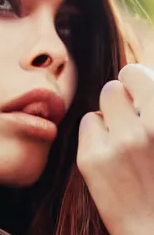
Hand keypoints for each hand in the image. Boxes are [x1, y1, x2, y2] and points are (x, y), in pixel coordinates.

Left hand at [77, 63, 153, 234]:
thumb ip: (152, 112)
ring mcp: (117, 145)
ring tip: (121, 144)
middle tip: (127, 119)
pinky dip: (95, 139)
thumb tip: (134, 82)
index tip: (137, 93)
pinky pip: (86, 129)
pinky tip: (110, 159)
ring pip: (96, 110)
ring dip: (107, 121)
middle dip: (118, 100)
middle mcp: (147, 129)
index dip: (134, 81)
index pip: (135, 74)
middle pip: (111, 88)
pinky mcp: (91, 160)